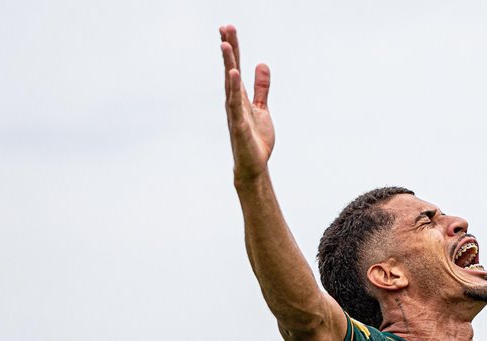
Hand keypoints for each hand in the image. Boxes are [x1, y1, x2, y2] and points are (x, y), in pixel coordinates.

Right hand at [219, 24, 274, 182]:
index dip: (233, 48)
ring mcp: (235, 112)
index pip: (235, 67)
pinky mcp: (239, 125)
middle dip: (228, 50)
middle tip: (225, 27)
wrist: (254, 165)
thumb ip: (261, 87)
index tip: (228, 28)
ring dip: (228, 64)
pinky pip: (236, 104)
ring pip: (230, 84)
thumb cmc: (255, 138)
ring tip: (225, 44)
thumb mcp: (261, 108)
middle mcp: (234, 101)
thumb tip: (261, 64)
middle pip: (230, 70)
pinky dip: (234, 89)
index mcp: (240, 96)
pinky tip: (234, 74)